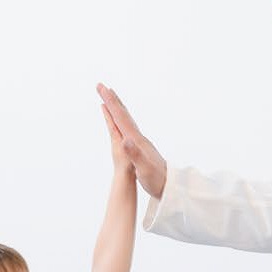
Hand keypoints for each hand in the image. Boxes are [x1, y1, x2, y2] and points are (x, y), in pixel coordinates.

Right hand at [97, 82, 167, 198]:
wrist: (170, 185)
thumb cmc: (157, 179)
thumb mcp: (143, 169)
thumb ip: (134, 154)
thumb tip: (125, 140)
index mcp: (136, 140)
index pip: (121, 117)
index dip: (110, 102)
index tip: (101, 89)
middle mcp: (139, 137)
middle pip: (123, 113)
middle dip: (112, 99)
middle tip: (101, 86)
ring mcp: (141, 141)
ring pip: (126, 119)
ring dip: (117, 107)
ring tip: (111, 98)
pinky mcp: (141, 147)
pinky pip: (128, 128)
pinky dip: (122, 120)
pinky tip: (122, 122)